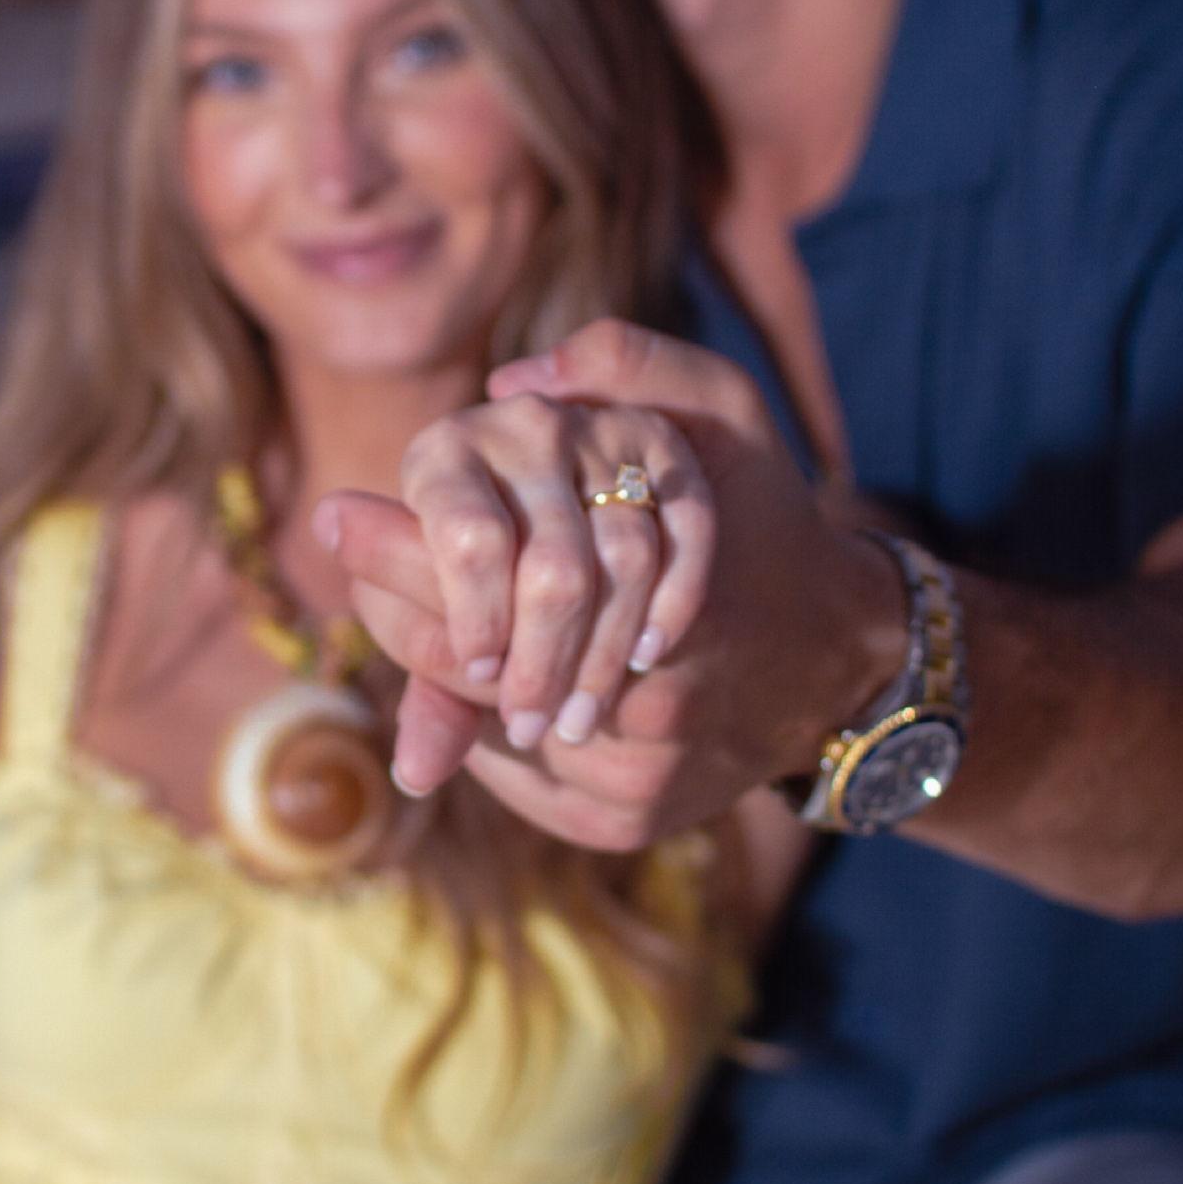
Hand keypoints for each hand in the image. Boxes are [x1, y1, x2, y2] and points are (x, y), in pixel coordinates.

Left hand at [320, 322, 908, 851]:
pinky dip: (498, 748)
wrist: (843, 660)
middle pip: (462, 661)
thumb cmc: (769, 523)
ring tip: (450, 648)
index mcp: (632, 594)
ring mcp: (630, 765)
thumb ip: (631, 364)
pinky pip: (522, 786)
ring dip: (455, 687)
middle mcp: (630, 686)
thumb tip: (512, 383)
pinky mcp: (630, 819)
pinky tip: (503, 705)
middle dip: (412, 620)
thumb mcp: (723, 413)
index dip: (392, 549)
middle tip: (381, 578)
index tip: (339, 515)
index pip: (469, 567)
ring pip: (484, 729)